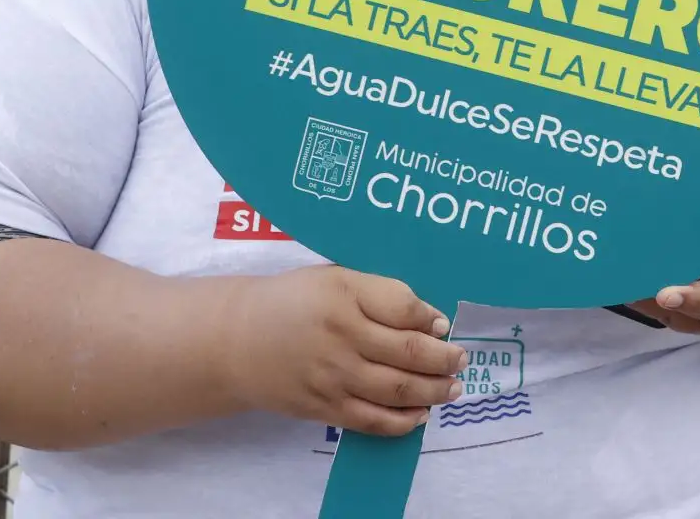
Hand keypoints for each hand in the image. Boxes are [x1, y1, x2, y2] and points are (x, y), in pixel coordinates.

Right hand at [217, 265, 468, 436]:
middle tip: (461, 359)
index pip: (402, 307)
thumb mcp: (334, 278)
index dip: (431, 318)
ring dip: (434, 391)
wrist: (238, 340)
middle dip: (444, 359)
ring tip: (453, 388)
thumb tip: (432, 320)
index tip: (444, 324)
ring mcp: (333, 376)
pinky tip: (420, 414)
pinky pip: (373, 420)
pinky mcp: (325, 407)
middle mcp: (341, 336)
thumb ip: (380, 293)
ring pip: (398, 389)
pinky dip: (403, 421)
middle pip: (408, 352)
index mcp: (343, 293)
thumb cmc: (293, 301)